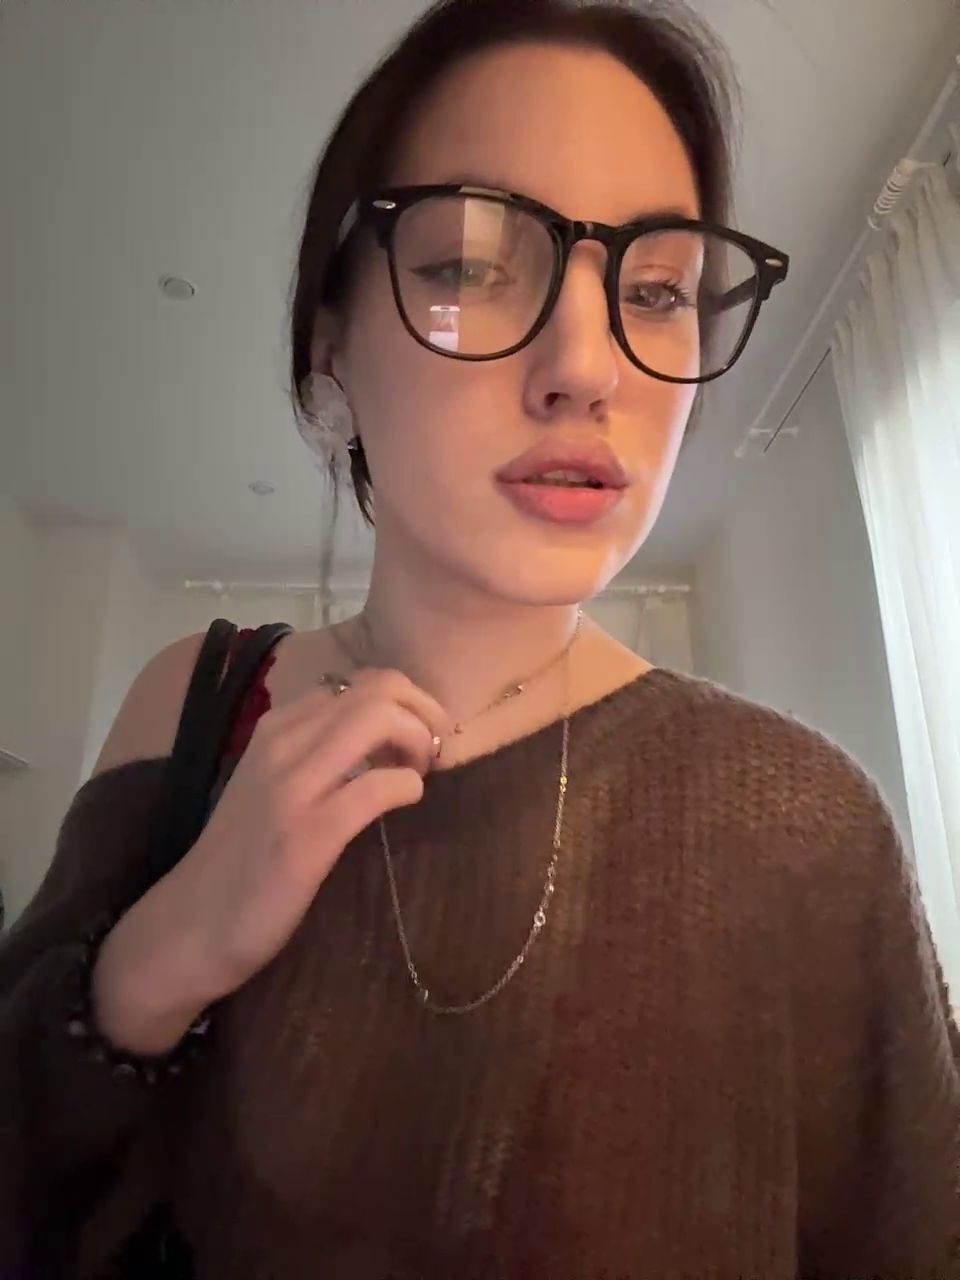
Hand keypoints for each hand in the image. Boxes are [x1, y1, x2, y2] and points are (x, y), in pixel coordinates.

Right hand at [93, 669, 449, 1053]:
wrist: (191, 924)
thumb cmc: (241, 858)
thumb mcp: (271, 785)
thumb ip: (315, 752)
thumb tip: (380, 735)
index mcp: (275, 728)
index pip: (360, 681)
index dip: (403, 703)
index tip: (413, 740)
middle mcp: (282, 743)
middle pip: (381, 688)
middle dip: (425, 714)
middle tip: (430, 756)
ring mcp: (293, 786)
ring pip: (380, 719)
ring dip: (419, 742)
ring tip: (418, 776)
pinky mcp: (308, 835)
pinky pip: (379, 786)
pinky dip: (408, 787)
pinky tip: (405, 803)